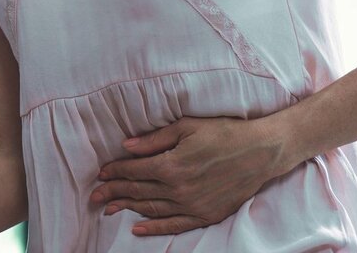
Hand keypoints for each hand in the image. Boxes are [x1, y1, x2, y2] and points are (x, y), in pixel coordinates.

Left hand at [91, 116, 293, 235]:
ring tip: (108, 209)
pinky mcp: (206, 215)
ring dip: (128, 208)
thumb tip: (126, 146)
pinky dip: (154, 228)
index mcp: (172, 165)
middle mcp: (179, 189)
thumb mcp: (187, 127)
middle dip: (114, 192)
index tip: (102, 173)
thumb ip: (154, 140)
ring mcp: (193, 205)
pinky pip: (174, 225)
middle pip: (138, 192)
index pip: (134, 171)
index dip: (115, 171)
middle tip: (94, 196)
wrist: (262, 151)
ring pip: (152, 209)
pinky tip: (137, 229)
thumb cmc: (225, 133)